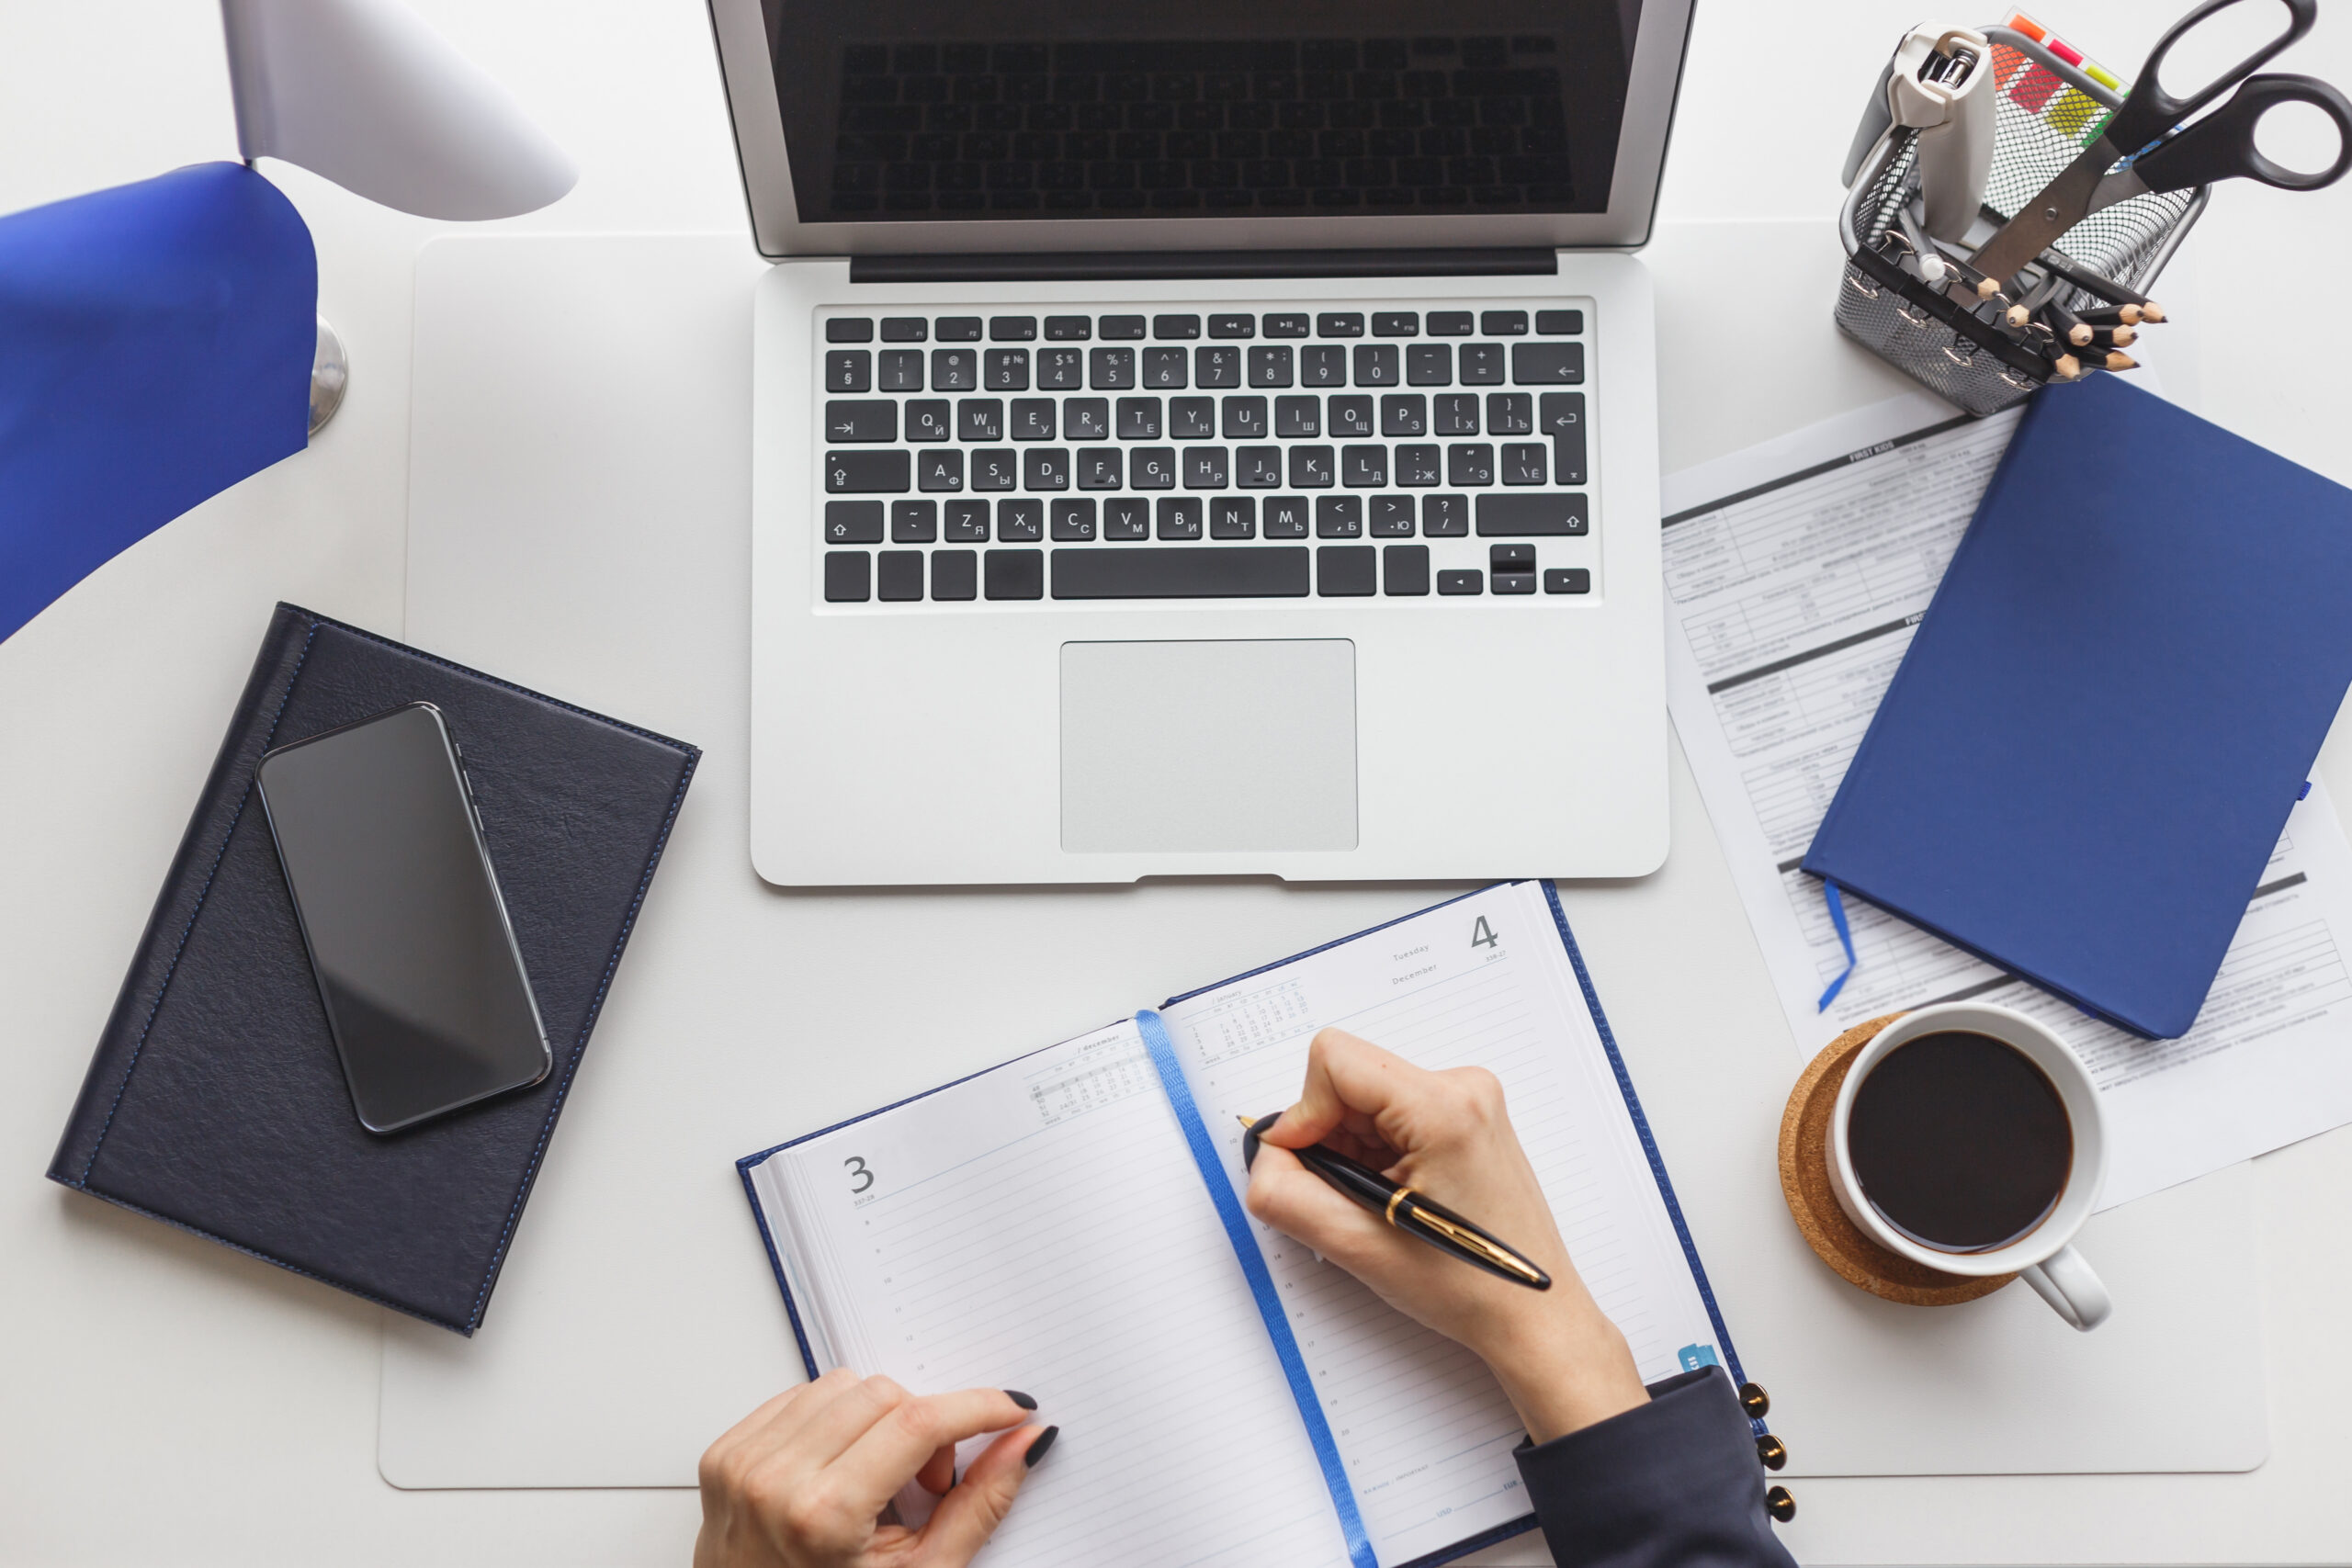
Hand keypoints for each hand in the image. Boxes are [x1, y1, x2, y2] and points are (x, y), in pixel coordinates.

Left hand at [694, 1369, 1053, 1567]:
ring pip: (844, 1386)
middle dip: (924, 1429)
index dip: (977, 1409)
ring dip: (877, 1421)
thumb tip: (1025, 1443)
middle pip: (885, 1395)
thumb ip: (980, 1505)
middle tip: (926, 1485)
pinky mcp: (725, 1452)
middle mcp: (774, 1481)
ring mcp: (743, 1463)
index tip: (1009, 1411)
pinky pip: (802, 1395)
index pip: (917, 1425)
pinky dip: (835, 1423)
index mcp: (822, 1516)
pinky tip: (841, 1469)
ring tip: (878, 1481)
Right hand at [1243, 1028, 1647, 1442]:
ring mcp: (1469, 1099)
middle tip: (1354, 1199)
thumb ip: (1287, 1196)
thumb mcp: (1358, 1247)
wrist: (1533, 1314)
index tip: (1311, 1165)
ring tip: (1382, 1205)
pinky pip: (1390, 1113)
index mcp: (1444, 1108)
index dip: (1304, 1114)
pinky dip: (1375, 1152)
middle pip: (1348, 1079)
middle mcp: (1462, 1088)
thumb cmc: (1469, 1287)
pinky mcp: (1466, 1116)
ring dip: (1353, 1149)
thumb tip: (1263, 1159)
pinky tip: (1397, 1197)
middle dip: (1330, 1138)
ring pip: (1365, 1098)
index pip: (1334, 1061)